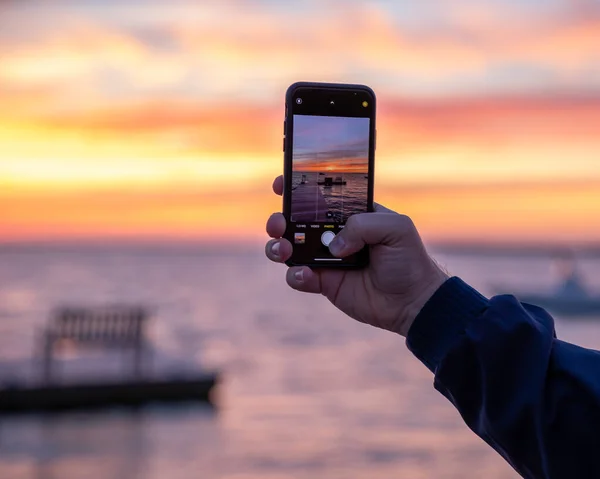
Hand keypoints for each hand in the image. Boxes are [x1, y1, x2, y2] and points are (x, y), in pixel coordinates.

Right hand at [265, 176, 448, 335]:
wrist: (412, 301)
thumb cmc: (408, 259)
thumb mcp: (396, 228)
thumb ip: (362, 225)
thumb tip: (333, 245)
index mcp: (349, 213)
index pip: (319, 196)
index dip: (297, 188)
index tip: (280, 184)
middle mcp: (333, 233)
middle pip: (295, 221)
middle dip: (279, 219)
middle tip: (280, 223)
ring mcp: (326, 259)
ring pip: (289, 248)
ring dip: (278, 245)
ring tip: (284, 248)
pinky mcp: (323, 283)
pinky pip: (298, 277)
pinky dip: (295, 275)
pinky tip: (305, 275)